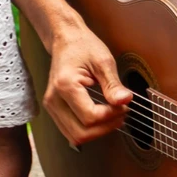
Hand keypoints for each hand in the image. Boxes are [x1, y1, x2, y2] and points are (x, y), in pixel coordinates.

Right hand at [45, 25, 131, 145]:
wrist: (66, 40)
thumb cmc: (82, 46)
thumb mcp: (103, 61)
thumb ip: (113, 84)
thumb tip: (124, 101)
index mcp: (65, 85)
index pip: (90, 117)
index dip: (111, 116)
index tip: (123, 106)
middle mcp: (53, 99)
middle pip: (81, 133)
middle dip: (105, 128)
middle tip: (121, 114)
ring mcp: (51, 106)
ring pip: (75, 136)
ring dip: (97, 132)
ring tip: (113, 117)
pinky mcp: (54, 109)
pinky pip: (71, 131)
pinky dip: (88, 129)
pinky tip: (101, 118)